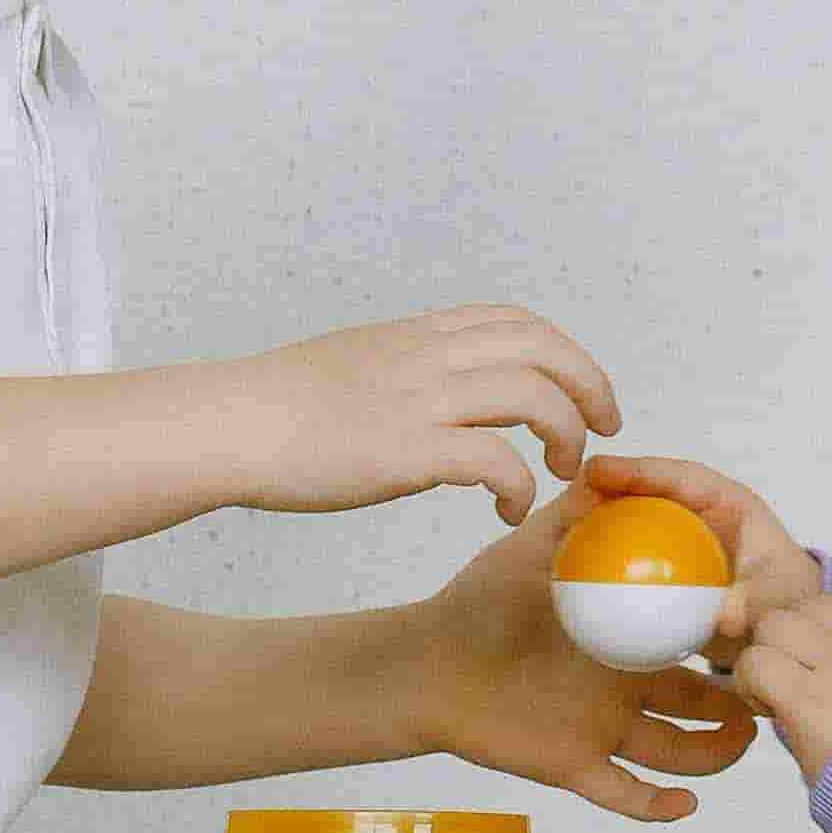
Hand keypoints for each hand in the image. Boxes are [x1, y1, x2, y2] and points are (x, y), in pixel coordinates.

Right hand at [224, 305, 621, 527]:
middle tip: (600, 434)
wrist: (231, 423)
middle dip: (590, 390)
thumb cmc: (279, 405)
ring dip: (566, 438)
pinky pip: (496, 462)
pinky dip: (520, 487)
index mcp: (419, 336)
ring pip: (536, 399)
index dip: (566, 355)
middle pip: (547, 351)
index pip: (519, 322)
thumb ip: (407, 366)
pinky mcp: (408, 453)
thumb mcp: (357, 359)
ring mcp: (421, 403)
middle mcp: (430, 359)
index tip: (580, 392)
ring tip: (559, 473)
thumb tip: (438, 387)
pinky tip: (508, 510)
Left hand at [414, 481, 759, 821]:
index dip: (728, 638)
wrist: (426, 662)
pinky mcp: (574, 767)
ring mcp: (601, 729)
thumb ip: (570, 513)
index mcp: (622, 637)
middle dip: (741, 703)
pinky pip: (627, 796)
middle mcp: (621, 687)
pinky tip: (686, 805)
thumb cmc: (475, 603)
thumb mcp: (529, 550)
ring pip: (677, 753)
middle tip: (771, 691)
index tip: (760, 624)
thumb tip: (608, 467)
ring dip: (715, 755)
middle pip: (699, 703)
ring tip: (742, 743)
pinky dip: (659, 808)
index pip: (690, 640)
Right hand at [577, 453, 820, 669]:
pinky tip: (576, 563)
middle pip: (651, 486)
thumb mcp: (773, 606)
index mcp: (732, 505)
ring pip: (637, 512)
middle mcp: (702, 512)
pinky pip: (633, 548)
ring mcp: (680, 534)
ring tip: (565, 518)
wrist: (778, 626)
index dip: (642, 470)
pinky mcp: (666, 559)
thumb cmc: (783, 604)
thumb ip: (748, 608)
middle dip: (613, 479)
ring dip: (604, 511)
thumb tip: (723, 615)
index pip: (683, 477)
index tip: (602, 472)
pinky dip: (608, 551)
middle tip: (573, 485)